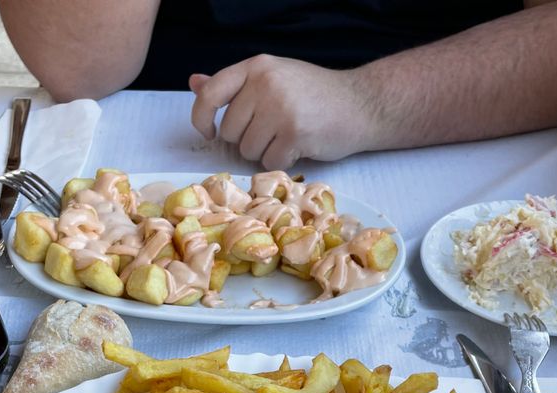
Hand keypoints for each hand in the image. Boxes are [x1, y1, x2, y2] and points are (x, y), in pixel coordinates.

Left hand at [189, 55, 375, 170]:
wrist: (361, 104)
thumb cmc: (315, 94)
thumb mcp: (273, 78)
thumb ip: (234, 85)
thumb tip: (194, 83)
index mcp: (256, 66)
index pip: (210, 94)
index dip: (201, 118)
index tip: (209, 132)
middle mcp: (265, 83)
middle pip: (229, 131)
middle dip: (245, 140)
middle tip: (272, 131)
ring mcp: (280, 108)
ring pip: (247, 150)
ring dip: (264, 152)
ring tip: (287, 137)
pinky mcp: (295, 133)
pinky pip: (269, 162)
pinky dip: (282, 162)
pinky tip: (298, 147)